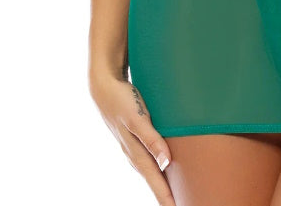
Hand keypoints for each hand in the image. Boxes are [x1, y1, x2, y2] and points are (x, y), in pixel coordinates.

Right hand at [89, 70, 175, 204]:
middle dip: (163, 194)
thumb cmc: (122, 101)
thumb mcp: (137, 118)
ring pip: (148, 171)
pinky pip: (146, 160)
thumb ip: (152, 139)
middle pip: (152, 180)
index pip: (155, 180)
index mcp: (135, 151)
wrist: (103, 87)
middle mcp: (133, 153)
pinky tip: (159, 169)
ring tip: (170, 194)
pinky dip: (154, 169)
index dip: (166, 196)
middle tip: (177, 205)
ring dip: (160, 183)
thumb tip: (166, 162)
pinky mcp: (132, 138)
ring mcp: (131, 146)